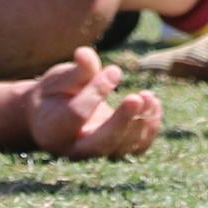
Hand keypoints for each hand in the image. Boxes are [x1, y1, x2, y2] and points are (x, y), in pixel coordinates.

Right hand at [25, 48, 161, 159]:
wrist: (54, 118)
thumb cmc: (55, 94)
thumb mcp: (59, 79)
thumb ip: (76, 71)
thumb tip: (85, 54)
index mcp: (54, 129)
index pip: (78, 114)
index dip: (96, 92)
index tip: (114, 70)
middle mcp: (75, 149)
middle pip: (102, 142)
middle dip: (121, 121)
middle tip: (135, 98)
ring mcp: (97, 154)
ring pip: (122, 146)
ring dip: (140, 122)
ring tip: (147, 96)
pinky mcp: (116, 151)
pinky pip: (137, 148)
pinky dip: (149, 128)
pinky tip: (153, 103)